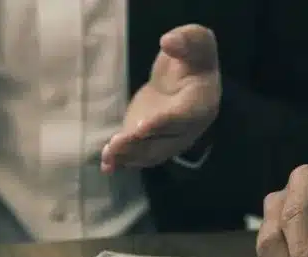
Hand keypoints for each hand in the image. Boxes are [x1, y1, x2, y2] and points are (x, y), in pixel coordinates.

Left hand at [100, 24, 219, 171]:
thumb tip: (168, 41)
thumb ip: (187, 41)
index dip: (163, 123)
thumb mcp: (196, 43)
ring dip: (128, 155)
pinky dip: (122, 161)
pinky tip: (106, 165)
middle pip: (164, 141)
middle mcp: (187, 128)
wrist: (187, 80)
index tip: (141, 127)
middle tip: (117, 143)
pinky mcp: (150, 142)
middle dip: (139, 144)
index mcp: (201, 103)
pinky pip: (138, 155)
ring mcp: (168, 139)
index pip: (182, 116)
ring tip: (108, 154)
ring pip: (149, 152)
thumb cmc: (192, 58)